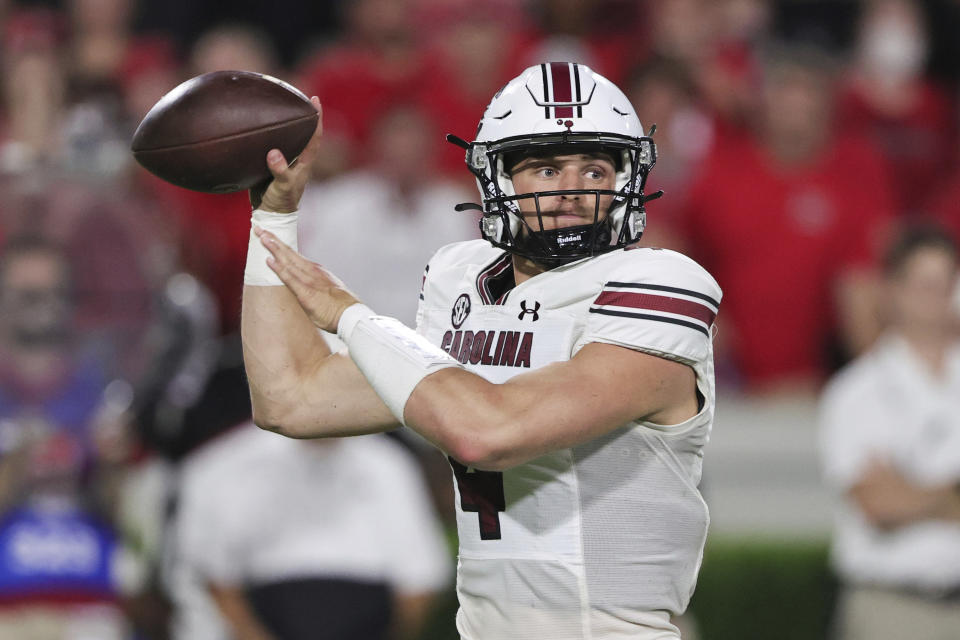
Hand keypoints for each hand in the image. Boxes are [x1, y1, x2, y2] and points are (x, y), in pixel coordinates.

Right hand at [249, 97, 322, 212]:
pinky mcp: (271, 164)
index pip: (314, 136)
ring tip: (281, 104)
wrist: (270, 213)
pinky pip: (272, 144)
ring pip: (288, 137)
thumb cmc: (281, 201)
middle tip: (300, 95)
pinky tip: (260, 125)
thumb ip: (280, 171)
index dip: (317, 118)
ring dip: (287, 122)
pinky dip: (269, 133)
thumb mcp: (282, 187)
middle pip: (304, 132)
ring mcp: (285, 160)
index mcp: (304, 161)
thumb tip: (274, 153)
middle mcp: (297, 158)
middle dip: (304, 114)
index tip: (315, 100)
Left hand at [255, 227, 359, 332]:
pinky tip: (269, 260)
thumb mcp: (328, 290)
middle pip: (289, 253)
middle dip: (274, 240)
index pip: (295, 255)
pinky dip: (279, 268)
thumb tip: (309, 285)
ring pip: (288, 261)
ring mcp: (309, 281)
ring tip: (262, 237)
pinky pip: (290, 279)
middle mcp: (312, 271)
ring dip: (274, 248)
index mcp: (316, 271)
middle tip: (259, 228)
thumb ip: (316, 284)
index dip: (281, 246)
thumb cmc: (340, 307)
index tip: (270, 237)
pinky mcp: (306, 293)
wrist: (351, 315)